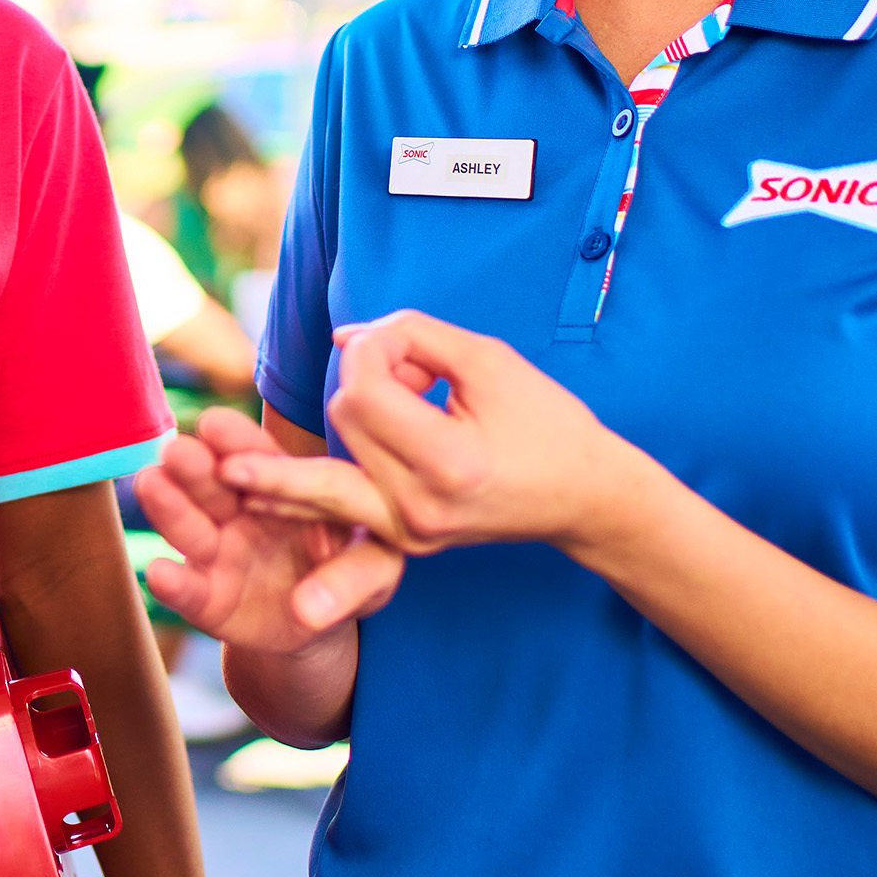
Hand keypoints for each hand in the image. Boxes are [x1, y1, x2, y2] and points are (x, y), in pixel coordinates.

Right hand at [133, 406, 404, 650]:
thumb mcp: (375, 568)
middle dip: (194, 466)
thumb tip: (312, 605)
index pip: (269, 462)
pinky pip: (190, 591)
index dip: (246, 451)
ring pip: (190, 527)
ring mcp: (220, 553)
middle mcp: (242, 509)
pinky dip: (174, 584)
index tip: (221, 439)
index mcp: (288, 484)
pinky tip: (159, 573)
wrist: (320, 623)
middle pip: (215, 484)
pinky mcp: (207, 600)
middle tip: (177, 451)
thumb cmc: (353, 574)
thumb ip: (358, 575)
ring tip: (150, 486)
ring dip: (169, 508)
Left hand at [216, 313, 643, 563]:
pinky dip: (328, 466)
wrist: (584, 498)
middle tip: (418, 371)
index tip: (407, 340)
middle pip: (344, 416)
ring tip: (380, 405)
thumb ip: (412, 333)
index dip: (374, 348)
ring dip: (354, 414)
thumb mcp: (490, 360)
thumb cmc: (548, 423)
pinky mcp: (400, 543)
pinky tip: (293, 464)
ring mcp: (407, 533)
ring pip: (333, 452)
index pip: (363, 390)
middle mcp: (418, 508)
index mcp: (448, 464)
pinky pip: (339, 496)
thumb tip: (342, 337)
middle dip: (367, 377)